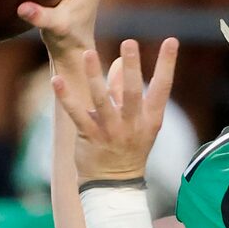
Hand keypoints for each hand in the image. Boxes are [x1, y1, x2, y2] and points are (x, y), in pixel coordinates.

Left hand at [55, 37, 180, 183]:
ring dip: (95, 76)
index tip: (172, 41)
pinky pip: (77, 114)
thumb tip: (119, 62)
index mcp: (151, 118)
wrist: (115, 186)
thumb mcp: (137, 122)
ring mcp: (111, 132)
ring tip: (88, 54)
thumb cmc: (128, 148)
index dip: (167, 64)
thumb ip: (125, 89)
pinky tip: (56, 80)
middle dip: (132, 67)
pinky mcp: (90, 138)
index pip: (163, 87)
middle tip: (129, 42)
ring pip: (102, 101)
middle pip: (134, 92)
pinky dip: (66, 97)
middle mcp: (133, 124)